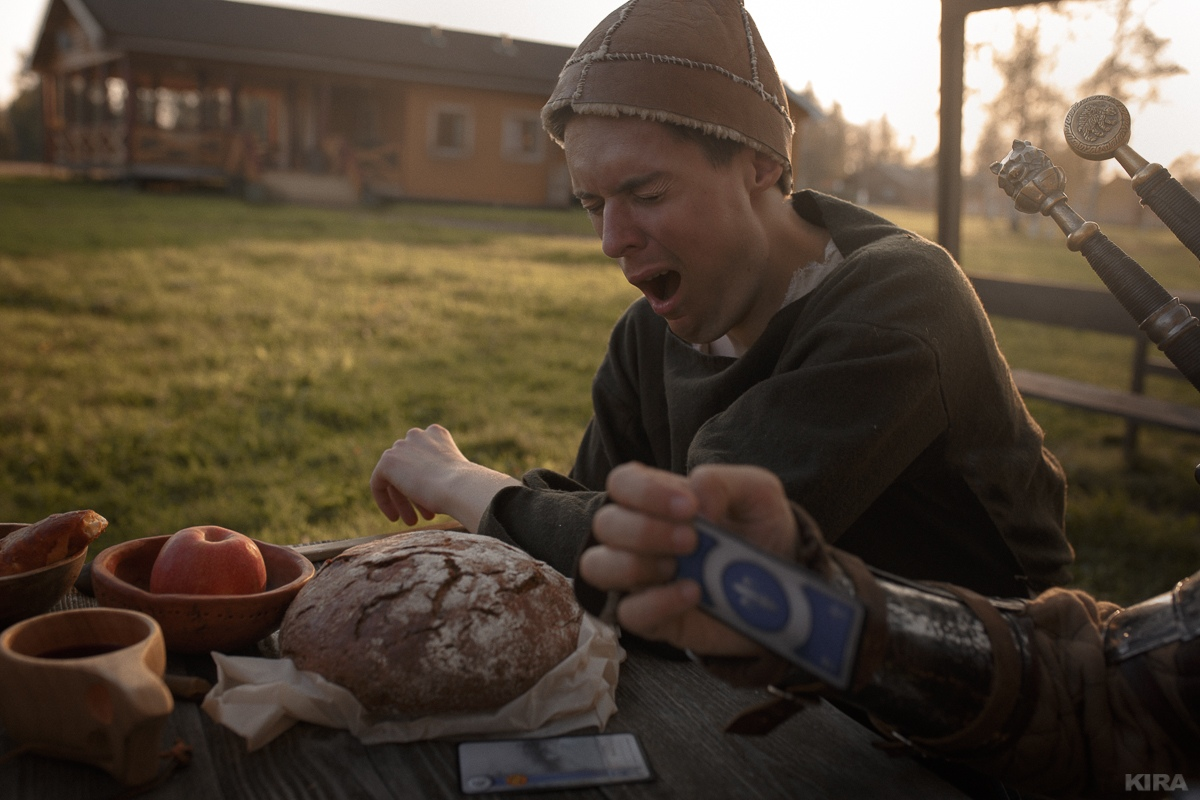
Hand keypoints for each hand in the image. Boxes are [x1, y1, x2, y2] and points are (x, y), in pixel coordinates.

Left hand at [369, 424, 520, 530]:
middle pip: (407, 467)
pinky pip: (379, 483)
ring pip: (394, 478)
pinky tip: (395, 517)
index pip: (423, 457)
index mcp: (436, 434)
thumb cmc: (466, 487)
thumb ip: (442, 475)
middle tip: (423, 516)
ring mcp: (400, 447)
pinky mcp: (388, 462)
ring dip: (403, 500)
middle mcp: (417, 435)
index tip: (431, 501)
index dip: (425, 481)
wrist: (460, 487)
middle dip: (414, 494)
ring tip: (411, 522)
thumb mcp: (457, 476)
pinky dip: (385, 501)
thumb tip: (434, 490)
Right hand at [580, 462, 798, 658]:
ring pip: (597, 568)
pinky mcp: (654, 618)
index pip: (621, 483)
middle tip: (692, 539)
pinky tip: (693, 593)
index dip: (644, 492)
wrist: (787, 585)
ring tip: (679, 566)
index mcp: (657, 498)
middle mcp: (639, 536)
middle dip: (644, 531)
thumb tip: (697, 499)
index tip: (689, 506)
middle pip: (605, 524)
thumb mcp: (757, 493)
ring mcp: (642, 579)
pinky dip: (656, 603)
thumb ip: (724, 482)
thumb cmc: (761, 530)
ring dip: (634, 565)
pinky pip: (628, 613)